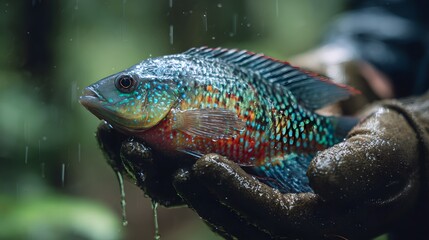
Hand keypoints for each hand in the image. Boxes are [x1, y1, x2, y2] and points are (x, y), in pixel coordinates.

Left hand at [96, 92, 428, 238]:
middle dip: (184, 188)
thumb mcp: (383, 156)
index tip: (203, 165)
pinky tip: (152, 144)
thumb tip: (321, 180)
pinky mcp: (249, 188)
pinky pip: (209, 185)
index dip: (235, 194)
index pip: (268, 218)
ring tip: (132, 147)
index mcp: (314, 224)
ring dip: (167, 176)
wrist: (382, 155)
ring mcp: (261, 206)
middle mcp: (280, 223)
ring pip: (208, 202)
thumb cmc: (388, 154)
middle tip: (147, 156)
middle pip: (225, 215)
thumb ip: (358, 169)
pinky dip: (177, 166)